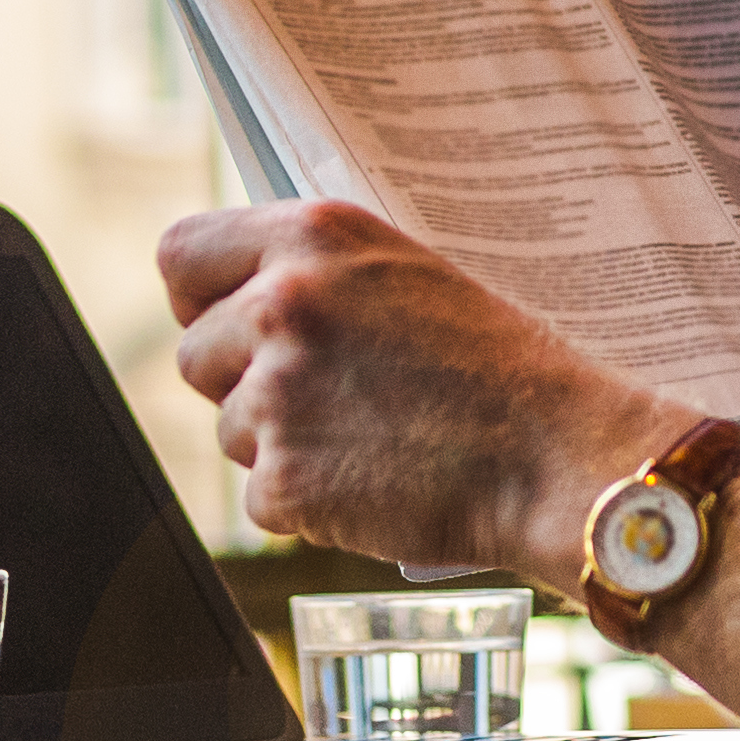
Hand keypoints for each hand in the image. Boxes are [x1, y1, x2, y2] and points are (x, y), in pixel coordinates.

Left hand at [164, 203, 671, 576]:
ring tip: (372, 437)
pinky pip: (264, 497)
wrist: (557, 457)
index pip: (181, 253)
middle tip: (330, 397)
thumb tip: (238, 296)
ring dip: (282, 445)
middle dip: (243, 382)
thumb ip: (317, 273)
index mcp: (312, 236)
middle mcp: (282, 303)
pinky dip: (311, 504)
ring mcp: (277, 394)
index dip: (200, 297)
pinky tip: (377, 482)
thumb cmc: (498, 367)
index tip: (226, 321)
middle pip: (194, 355)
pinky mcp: (284, 481)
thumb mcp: (406, 275)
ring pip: (230, 431)